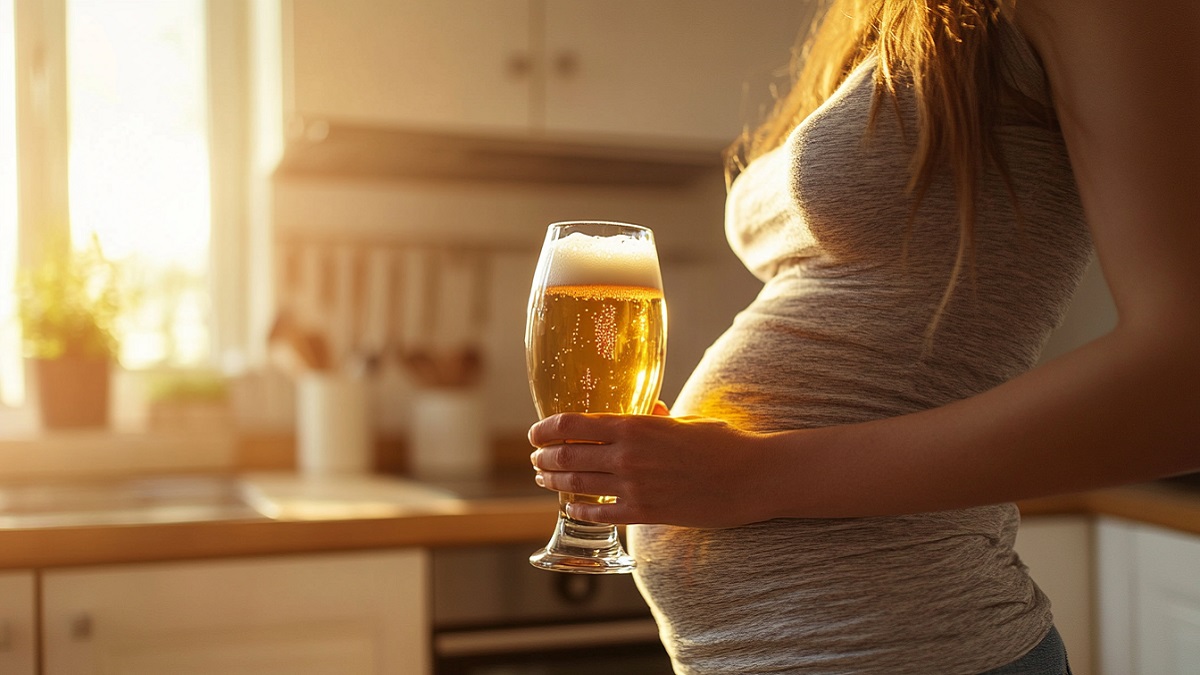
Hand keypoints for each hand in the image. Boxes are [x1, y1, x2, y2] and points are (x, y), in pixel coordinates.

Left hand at [529, 408, 780, 527]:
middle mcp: (627, 455)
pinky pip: (601, 513)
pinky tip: (572, 507)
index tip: (536, 433)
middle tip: (535, 459)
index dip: (547, 429)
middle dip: (544, 457)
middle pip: (567, 455)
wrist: (751, 475)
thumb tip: (648, 409)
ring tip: (543, 480)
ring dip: (554, 481)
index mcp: (634, 425)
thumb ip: (657, 418)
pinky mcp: (645, 512)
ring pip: (578, 483)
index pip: (572, 424)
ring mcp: (634, 486)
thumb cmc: (722, 442)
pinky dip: (580, 510)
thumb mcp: (685, 420)